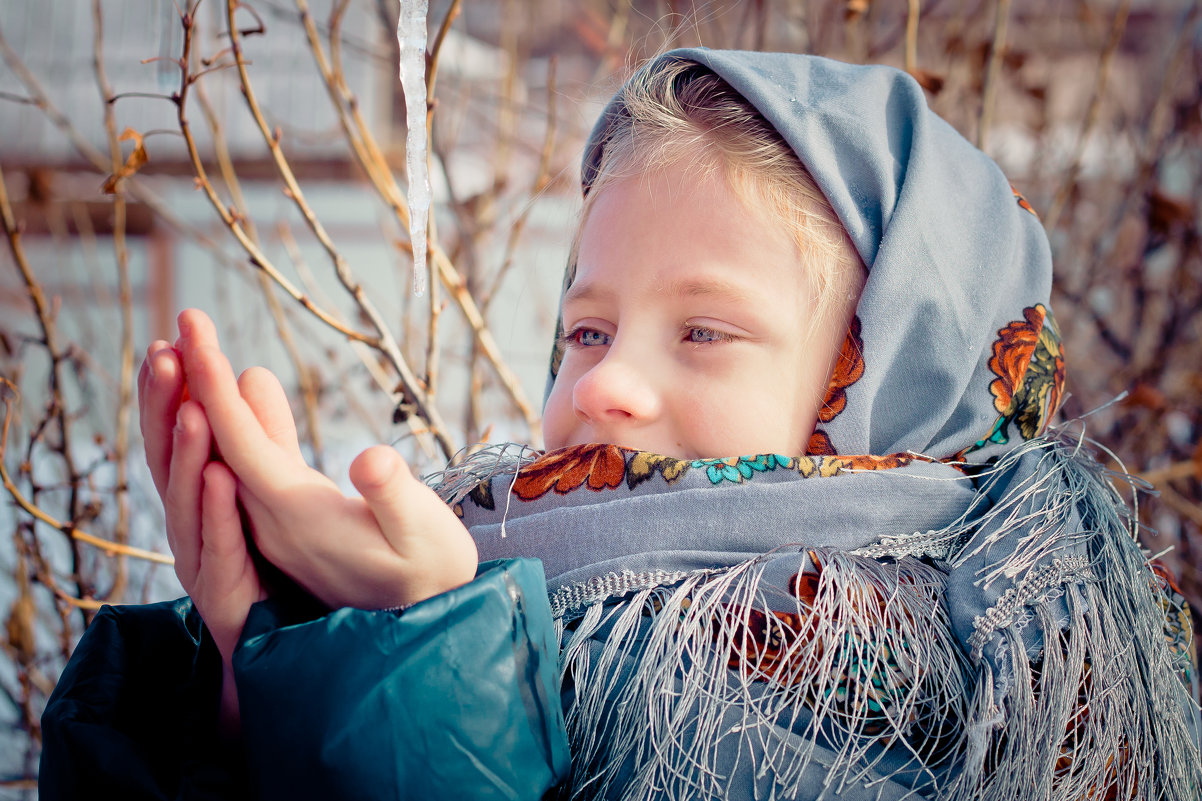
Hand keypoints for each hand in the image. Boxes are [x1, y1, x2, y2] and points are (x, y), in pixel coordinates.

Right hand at [138, 341, 264, 668]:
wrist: (278, 643)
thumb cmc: (268, 559)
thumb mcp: (270, 485)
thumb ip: (264, 432)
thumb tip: (251, 370)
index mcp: (197, 493)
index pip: (177, 432)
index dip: (170, 389)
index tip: (169, 338)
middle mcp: (189, 523)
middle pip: (169, 458)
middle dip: (166, 407)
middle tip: (165, 354)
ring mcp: (202, 559)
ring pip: (187, 501)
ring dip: (190, 452)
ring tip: (196, 407)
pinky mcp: (225, 595)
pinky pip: (220, 549)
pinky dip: (219, 513)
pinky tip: (223, 478)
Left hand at [175, 309, 477, 610]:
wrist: (427, 618)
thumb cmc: (432, 571)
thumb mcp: (423, 530)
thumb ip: (395, 495)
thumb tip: (370, 459)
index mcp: (296, 516)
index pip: (239, 442)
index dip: (213, 386)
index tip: (193, 330)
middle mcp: (273, 518)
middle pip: (219, 442)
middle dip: (199, 379)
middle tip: (186, 315)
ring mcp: (279, 520)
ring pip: (231, 452)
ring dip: (213, 397)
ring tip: (197, 343)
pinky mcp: (294, 518)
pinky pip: (254, 462)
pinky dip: (245, 420)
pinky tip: (248, 387)